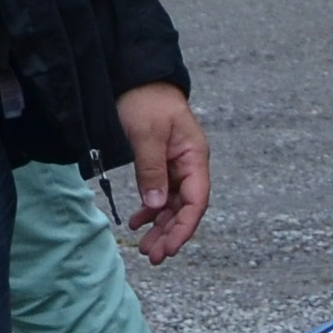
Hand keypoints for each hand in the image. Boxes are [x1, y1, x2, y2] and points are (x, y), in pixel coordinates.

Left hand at [115, 83, 209, 264]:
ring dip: (160, 227)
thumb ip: (152, 170)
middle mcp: (189, 165)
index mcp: (194, 156)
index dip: (184, 227)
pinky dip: (150, 211)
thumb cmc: (145, 100)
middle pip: (185, 208)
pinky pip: (160, 195)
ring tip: (144, 248)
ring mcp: (176, 166)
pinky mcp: (162, 165)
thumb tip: (157, 206)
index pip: (196, 200)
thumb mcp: (147, 134)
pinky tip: (137, 223)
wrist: (136, 77)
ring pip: (172, 206)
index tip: (169, 248)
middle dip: (170, 234)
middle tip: (153, 256)